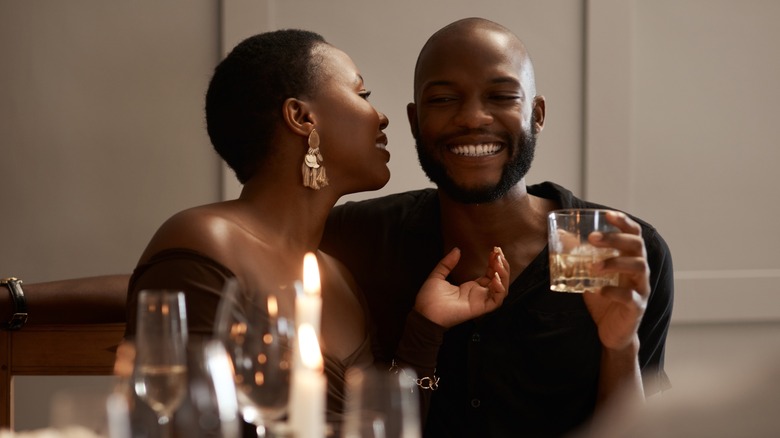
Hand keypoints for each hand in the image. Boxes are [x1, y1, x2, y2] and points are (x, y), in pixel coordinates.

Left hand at [414, 247, 508, 327]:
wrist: (424, 313)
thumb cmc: (429, 299)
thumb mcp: (438, 276)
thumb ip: (448, 263)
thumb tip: (457, 250)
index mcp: (470, 288)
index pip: (489, 274)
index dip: (494, 262)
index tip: (494, 250)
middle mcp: (478, 294)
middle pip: (499, 280)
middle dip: (502, 265)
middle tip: (498, 252)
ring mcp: (480, 302)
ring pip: (501, 289)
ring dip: (503, 275)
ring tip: (498, 262)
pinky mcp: (480, 308)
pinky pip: (497, 301)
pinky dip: (500, 289)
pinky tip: (495, 277)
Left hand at [583, 211, 649, 350]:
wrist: (613, 331)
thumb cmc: (604, 297)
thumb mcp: (590, 274)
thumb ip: (581, 257)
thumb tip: (559, 236)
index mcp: (630, 258)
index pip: (634, 234)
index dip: (624, 222)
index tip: (607, 214)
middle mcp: (640, 270)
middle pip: (637, 246)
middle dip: (615, 238)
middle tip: (593, 238)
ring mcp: (641, 288)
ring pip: (639, 267)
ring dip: (614, 262)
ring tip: (593, 266)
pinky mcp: (637, 307)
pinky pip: (630, 297)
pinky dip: (613, 291)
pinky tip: (597, 290)